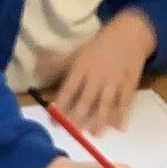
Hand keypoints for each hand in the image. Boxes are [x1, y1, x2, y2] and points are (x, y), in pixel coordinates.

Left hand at [46, 9, 156, 133]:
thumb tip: (36, 71)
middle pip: (87, 98)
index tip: (54, 120)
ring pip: (106, 101)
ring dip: (101, 118)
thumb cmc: (99, 46)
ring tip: (96, 133)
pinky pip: (126, 100)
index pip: (69, 88)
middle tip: (74, 130)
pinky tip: (119, 126)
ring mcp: (114, 81)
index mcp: (82, 67)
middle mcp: (97, 76)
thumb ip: (57, 64)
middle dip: (80, 115)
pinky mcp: (129, 83)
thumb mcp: (77, 53)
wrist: (130, 34)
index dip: (61, 104)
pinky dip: (123, 113)